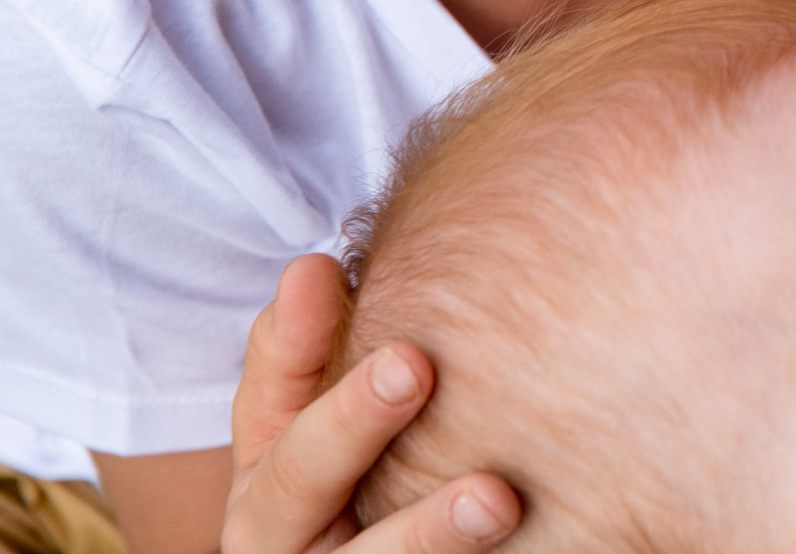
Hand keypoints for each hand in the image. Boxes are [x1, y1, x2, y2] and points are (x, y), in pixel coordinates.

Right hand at [223, 254, 519, 553]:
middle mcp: (285, 538)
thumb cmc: (364, 473)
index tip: (324, 268)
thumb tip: (320, 267)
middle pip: (301, 479)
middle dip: (352, 421)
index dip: (293, 336)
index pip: (266, 397)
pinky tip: (529, 536)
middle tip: (411, 364)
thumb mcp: (322, 413)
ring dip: (431, 533)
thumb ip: (315, 346)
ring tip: (497, 498)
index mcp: (266, 477)